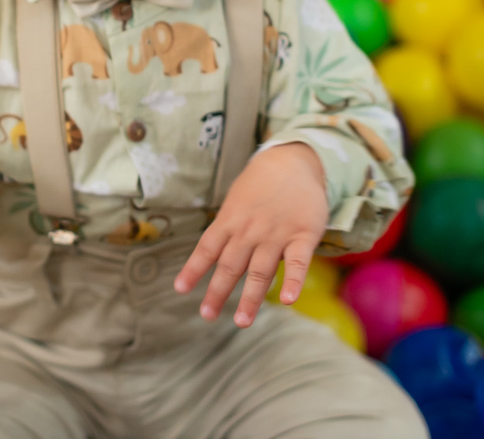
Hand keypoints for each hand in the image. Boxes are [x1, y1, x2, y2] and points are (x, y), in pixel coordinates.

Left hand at [174, 143, 327, 327]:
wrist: (293, 160)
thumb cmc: (260, 186)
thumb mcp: (236, 201)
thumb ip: (227, 230)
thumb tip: (213, 258)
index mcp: (230, 221)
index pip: (207, 248)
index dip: (193, 269)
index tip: (180, 289)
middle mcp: (249, 230)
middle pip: (230, 265)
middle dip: (217, 292)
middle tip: (207, 315)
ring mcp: (276, 234)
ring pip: (260, 270)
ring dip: (250, 297)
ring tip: (242, 321)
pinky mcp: (303, 235)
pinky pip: (298, 262)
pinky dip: (292, 281)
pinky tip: (287, 300)